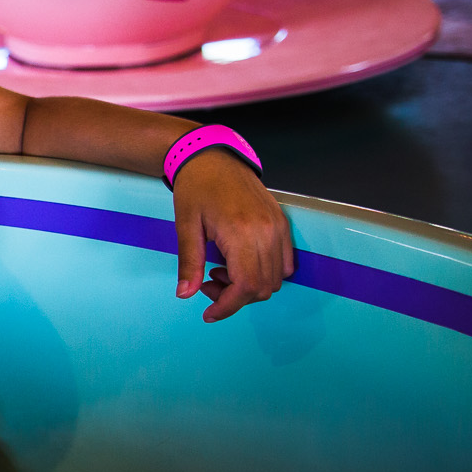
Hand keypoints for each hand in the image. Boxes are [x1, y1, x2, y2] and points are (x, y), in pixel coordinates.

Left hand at [172, 149, 293, 321]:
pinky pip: (285, 262)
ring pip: (276, 278)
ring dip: (249, 286)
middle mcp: (267, 231)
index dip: (228, 306)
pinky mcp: (282, 223)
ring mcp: (278, 227)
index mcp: (241, 232)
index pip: (246, 286)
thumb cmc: (196, 188)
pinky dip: (264, 272)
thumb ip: (189, 263)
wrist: (212, 158)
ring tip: (219, 271)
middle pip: (263, 287)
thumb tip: (186, 294)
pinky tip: (238, 263)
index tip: (209, 313)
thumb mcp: (186, 226)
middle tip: (206, 283)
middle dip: (234, 297)